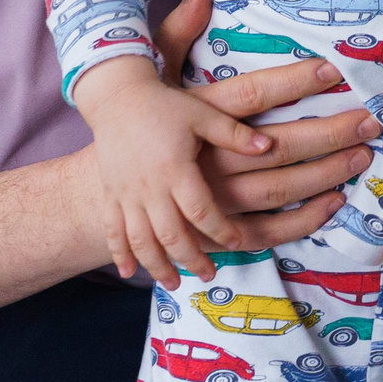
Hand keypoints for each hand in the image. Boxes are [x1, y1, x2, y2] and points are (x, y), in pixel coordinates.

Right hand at [72, 54, 274, 291]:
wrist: (116, 98)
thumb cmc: (165, 105)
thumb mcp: (202, 114)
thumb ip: (234, 134)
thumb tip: (271, 145)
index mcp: (175, 168)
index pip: (200, 210)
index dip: (221, 229)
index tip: (237, 243)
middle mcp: (148, 187)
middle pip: (170, 234)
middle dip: (190, 259)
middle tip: (208, 275)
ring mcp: (125, 194)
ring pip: (140, 240)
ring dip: (156, 264)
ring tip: (173, 283)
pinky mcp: (110, 194)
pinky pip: (113, 231)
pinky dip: (120, 254)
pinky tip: (128, 272)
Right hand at [154, 0, 379, 246]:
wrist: (102, 187)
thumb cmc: (144, 124)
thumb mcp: (155, 74)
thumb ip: (180, 33)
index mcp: (197, 117)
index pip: (254, 94)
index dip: (294, 80)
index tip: (334, 68)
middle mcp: (206, 160)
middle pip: (278, 149)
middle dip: (328, 135)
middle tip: (369, 122)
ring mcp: (210, 200)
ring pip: (276, 192)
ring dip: (323, 178)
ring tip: (360, 159)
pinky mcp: (212, 232)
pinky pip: (263, 233)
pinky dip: (300, 223)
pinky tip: (332, 205)